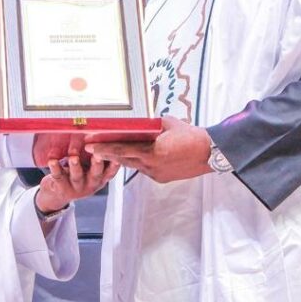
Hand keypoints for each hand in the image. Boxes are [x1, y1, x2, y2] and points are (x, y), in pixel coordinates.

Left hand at [36, 155, 118, 213]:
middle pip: (96, 174)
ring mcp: (76, 187)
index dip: (115, 164)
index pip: (110, 172)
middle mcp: (90, 184)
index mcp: (100, 178)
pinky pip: (58, 176)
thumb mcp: (90, 170)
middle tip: (97, 154)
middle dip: (97, 164)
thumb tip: (104, 134)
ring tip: (73, 157)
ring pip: (76, 175)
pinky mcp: (61, 186)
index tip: (116, 154)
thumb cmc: (77, 176)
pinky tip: (52, 161)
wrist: (57, 196)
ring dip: (75, 166)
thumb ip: (96, 157)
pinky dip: (55, 168)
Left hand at [85, 116, 211, 183]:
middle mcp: (152, 166)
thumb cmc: (190, 135)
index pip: (123, 150)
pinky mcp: (161, 178)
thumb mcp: (168, 124)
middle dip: (107, 154)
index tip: (90, 147)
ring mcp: (156, 174)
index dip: (105, 149)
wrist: (210, 153)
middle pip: (124, 160)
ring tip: (107, 151)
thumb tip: (138, 123)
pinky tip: (133, 156)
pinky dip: (137, 162)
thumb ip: (150, 125)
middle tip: (90, 150)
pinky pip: (144, 169)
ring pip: (134, 165)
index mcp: (153, 152)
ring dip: (122, 159)